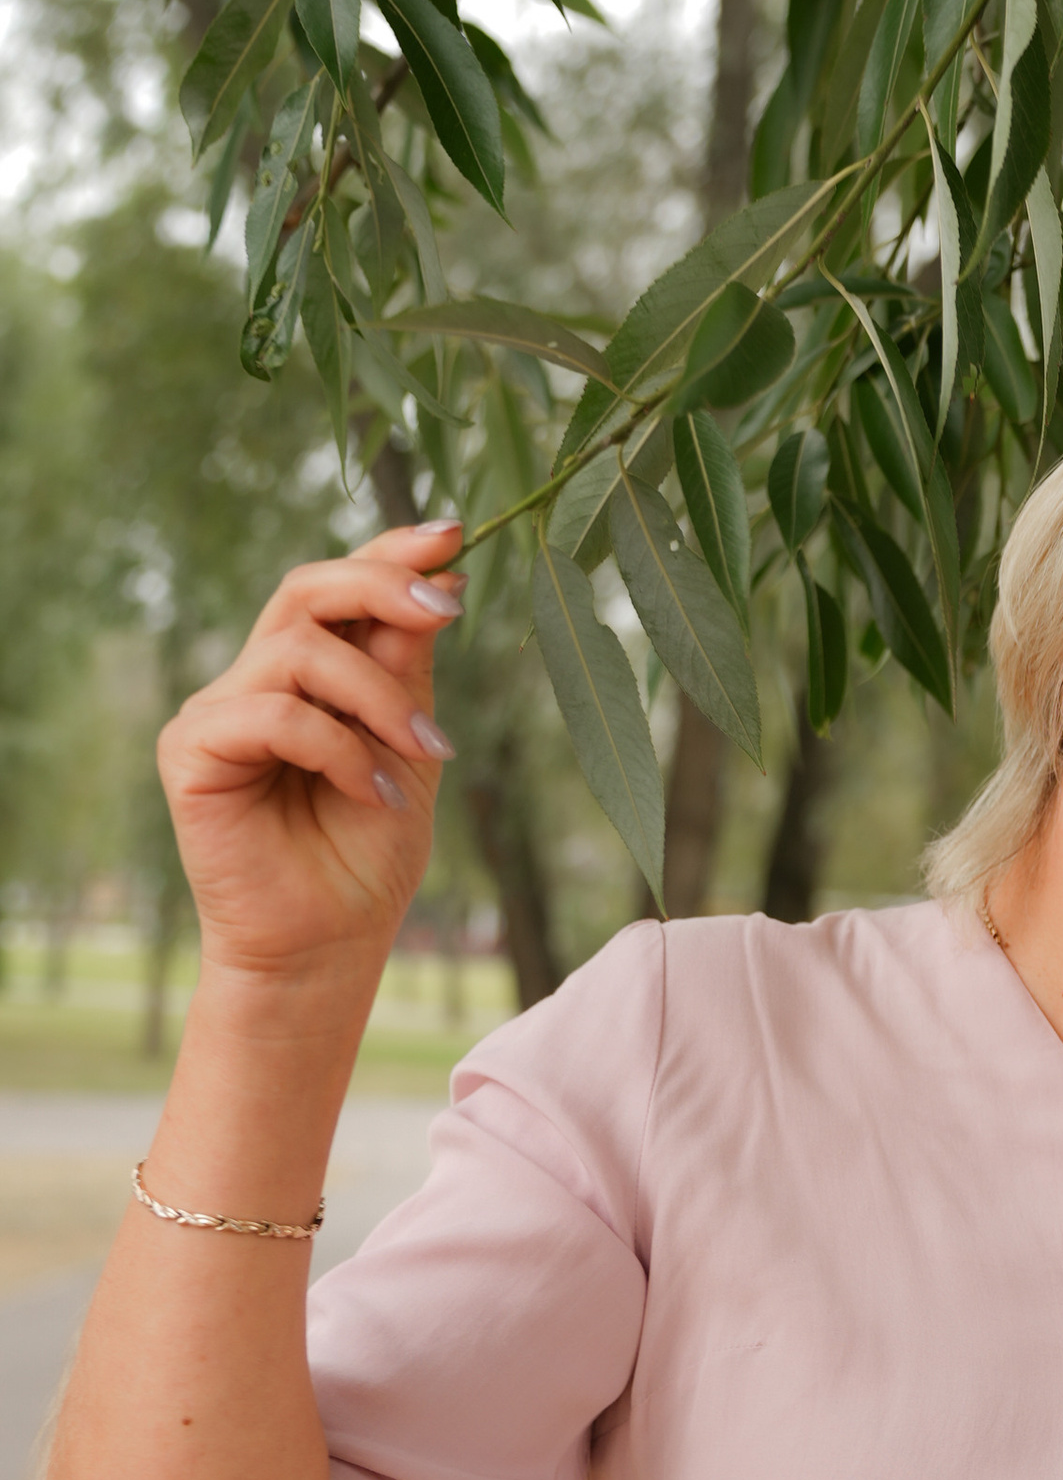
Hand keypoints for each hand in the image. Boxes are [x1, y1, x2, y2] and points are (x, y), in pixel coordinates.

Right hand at [158, 522, 465, 991]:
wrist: (328, 946)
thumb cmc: (366, 855)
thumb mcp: (408, 747)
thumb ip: (408, 669)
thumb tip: (439, 580)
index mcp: (308, 674)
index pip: (339, 590)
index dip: (389, 551)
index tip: (454, 533)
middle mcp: (257, 680)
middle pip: (305, 590)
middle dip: (381, 585)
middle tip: (446, 608)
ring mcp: (218, 713)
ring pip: (300, 650)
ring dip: (379, 696)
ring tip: (428, 751)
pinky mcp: (190, 752)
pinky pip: (275, 715)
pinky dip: (340, 748)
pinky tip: (376, 793)